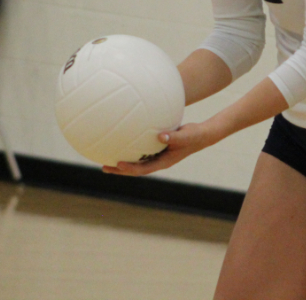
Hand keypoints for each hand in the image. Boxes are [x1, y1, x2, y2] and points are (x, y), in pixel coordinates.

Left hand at [102, 121, 217, 176]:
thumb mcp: (185, 136)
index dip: (130, 168)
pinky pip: (141, 150)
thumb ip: (173, 136)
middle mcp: (158, 161)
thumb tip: (159, 135)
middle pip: (136, 169)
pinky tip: (122, 141)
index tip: (118, 164)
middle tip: (103, 167)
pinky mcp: (157, 148)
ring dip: (122, 161)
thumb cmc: (194, 135)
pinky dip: (130, 148)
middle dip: (120, 169)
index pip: (144, 169)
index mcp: (163, 162)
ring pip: (137, 160)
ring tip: (106, 157)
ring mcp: (157, 155)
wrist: (202, 135)